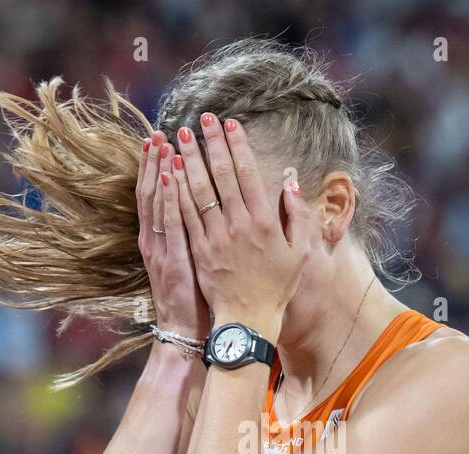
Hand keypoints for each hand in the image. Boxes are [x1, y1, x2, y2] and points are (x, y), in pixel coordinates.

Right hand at [137, 131, 208, 341]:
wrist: (187, 332)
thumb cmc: (195, 296)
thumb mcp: (190, 259)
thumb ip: (191, 231)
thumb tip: (201, 205)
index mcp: (161, 237)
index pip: (158, 193)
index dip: (159, 166)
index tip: (164, 139)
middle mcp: (155, 238)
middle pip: (152, 191)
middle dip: (155, 161)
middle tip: (159, 131)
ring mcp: (161, 249)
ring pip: (158, 202)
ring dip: (160, 170)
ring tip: (163, 142)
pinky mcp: (172, 260)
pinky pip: (170, 224)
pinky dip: (168, 200)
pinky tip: (170, 178)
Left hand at [163, 114, 313, 339]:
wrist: (248, 320)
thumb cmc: (276, 287)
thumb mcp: (299, 253)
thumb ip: (296, 217)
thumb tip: (289, 184)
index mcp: (265, 222)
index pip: (248, 174)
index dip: (238, 146)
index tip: (230, 124)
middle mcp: (238, 225)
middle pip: (221, 176)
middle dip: (211, 145)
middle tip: (202, 119)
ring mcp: (215, 237)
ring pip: (198, 191)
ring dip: (189, 161)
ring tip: (180, 137)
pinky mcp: (198, 250)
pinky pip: (184, 215)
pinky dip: (176, 191)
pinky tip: (169, 172)